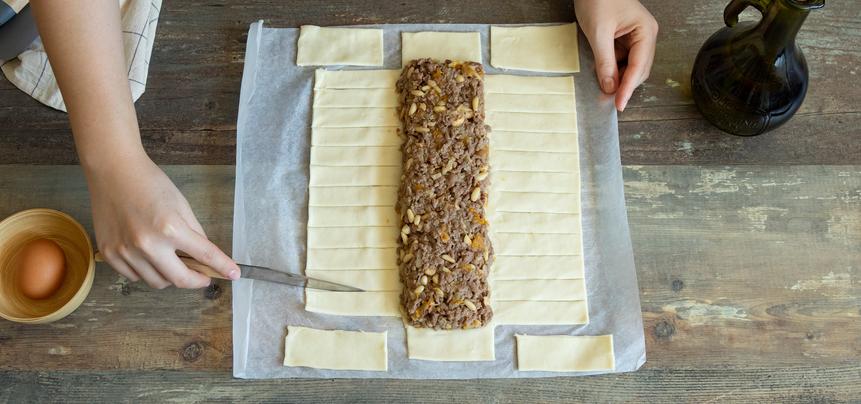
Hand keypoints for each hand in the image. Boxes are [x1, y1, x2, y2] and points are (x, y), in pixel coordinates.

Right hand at [86, 155, 239, 288]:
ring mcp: (125, 251)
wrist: (113, 171)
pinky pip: (134, 276)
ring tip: (172, 260)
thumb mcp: (181, 205)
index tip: (234, 275)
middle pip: (179, 280)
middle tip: (203, 276)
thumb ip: (195, 233)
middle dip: (196, 281)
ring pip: (156, 282)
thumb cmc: (150, 183)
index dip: (222, 267)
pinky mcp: (108, 253)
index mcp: (171, 228)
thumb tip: (205, 256)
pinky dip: (146, 272)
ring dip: (170, 277)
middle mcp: (147, 244)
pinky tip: (148, 256)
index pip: (205, 255)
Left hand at [575, 0, 658, 110]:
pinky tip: (603, 76)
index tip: (619, 104)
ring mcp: (635, 37)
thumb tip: (610, 86)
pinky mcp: (624, 39)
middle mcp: (645, 35)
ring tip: (604, 89)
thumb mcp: (598, 32)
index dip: (628, 88)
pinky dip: (613, 70)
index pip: (639, 67)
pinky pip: (621, 60)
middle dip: (625, 85)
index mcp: (646, 31)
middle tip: (610, 101)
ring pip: (630, 67)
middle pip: (639, 70)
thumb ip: (605, 62)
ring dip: (618, 79)